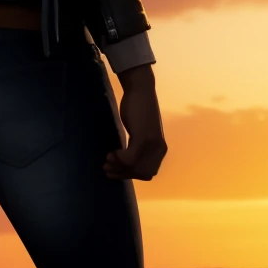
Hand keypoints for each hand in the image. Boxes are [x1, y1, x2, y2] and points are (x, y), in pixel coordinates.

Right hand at [104, 65, 167, 179]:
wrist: (140, 92)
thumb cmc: (138, 111)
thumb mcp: (141, 134)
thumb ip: (139, 149)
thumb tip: (126, 165)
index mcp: (161, 150)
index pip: (148, 174)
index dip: (131, 175)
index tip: (116, 171)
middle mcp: (159, 150)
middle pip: (141, 174)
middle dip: (123, 174)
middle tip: (107, 168)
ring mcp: (152, 145)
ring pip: (135, 168)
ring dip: (118, 167)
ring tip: (107, 161)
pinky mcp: (143, 138)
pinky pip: (130, 159)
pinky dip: (119, 159)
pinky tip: (111, 153)